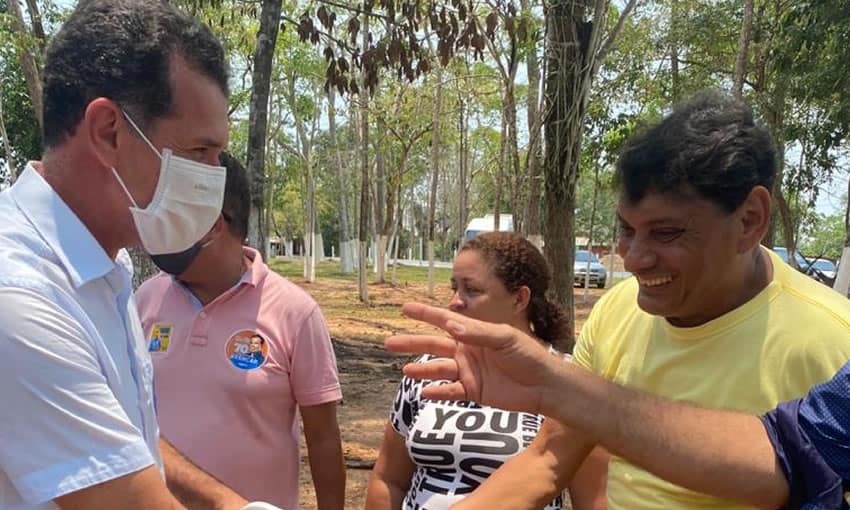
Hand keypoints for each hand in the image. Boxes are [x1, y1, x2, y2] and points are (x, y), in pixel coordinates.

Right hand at [385, 302, 562, 415]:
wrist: (544, 386)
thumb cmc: (529, 355)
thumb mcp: (505, 338)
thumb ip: (477, 333)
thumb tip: (450, 325)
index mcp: (473, 333)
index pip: (444, 320)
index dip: (424, 314)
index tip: (404, 307)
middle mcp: (467, 350)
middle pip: (433, 345)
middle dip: (412, 343)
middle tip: (389, 343)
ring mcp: (468, 371)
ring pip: (438, 369)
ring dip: (421, 370)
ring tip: (405, 371)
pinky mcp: (473, 392)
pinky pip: (451, 391)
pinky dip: (438, 392)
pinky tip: (424, 392)